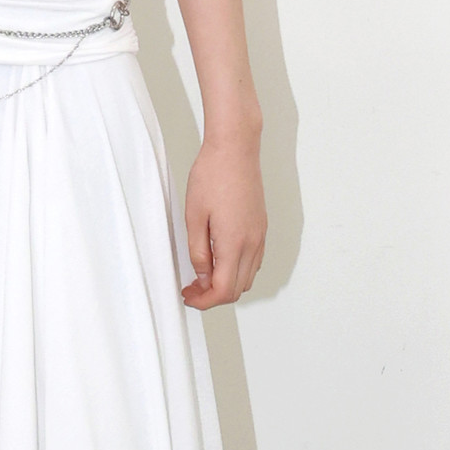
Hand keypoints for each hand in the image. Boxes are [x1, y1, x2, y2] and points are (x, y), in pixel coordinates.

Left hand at [182, 127, 265, 307]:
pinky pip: (253, 261)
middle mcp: (253, 243)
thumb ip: (198, 251)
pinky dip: (237, 269)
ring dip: (226, 283)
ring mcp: (260, 235)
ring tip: (202, 274)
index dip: (204, 301)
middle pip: (238, 289)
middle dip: (213, 296)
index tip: (188, 296)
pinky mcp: (261, 227)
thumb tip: (202, 275)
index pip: (223, 290)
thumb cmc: (212, 175)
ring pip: (247, 277)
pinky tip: (218, 259)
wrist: (235, 149)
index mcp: (234, 243)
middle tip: (191, 287)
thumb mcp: (194, 216)